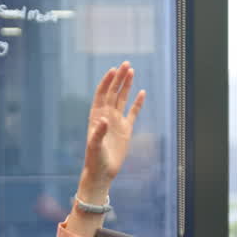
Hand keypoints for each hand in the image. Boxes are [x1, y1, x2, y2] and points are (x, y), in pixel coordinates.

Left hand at [80, 62, 144, 194]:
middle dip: (119, 78)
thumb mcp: (95, 146)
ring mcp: (116, 121)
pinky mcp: (126, 130)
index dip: (107, 82)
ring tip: (131, 70)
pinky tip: (142, 92)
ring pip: (122, 99)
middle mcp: (106, 116)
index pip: (101, 94)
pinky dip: (137, 103)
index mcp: (96, 116)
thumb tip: (105, 120)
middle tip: (126, 64)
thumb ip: (99, 133)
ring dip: (126, 85)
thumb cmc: (94, 160)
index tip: (113, 70)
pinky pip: (132, 113)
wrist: (102, 172)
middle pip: (113, 92)